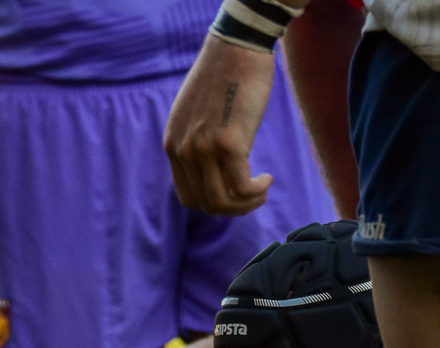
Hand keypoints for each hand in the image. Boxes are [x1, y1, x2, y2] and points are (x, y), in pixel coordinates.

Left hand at [164, 36, 276, 215]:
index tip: (235, 194)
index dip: (214, 204)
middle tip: (255, 196)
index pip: (188, 198)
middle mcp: (183, 150)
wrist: (236, 46)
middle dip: (235, 209)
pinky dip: (256, 192)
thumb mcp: (197, 113)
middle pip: (206, 205)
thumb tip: (213, 165)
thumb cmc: (224, 75)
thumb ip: (197, 140)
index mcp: (173, 144)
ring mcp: (203, 149)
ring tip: (262, 190)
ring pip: (223, 202)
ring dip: (247, 204)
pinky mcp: (228, 144)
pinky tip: (267, 179)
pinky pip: (241, 188)